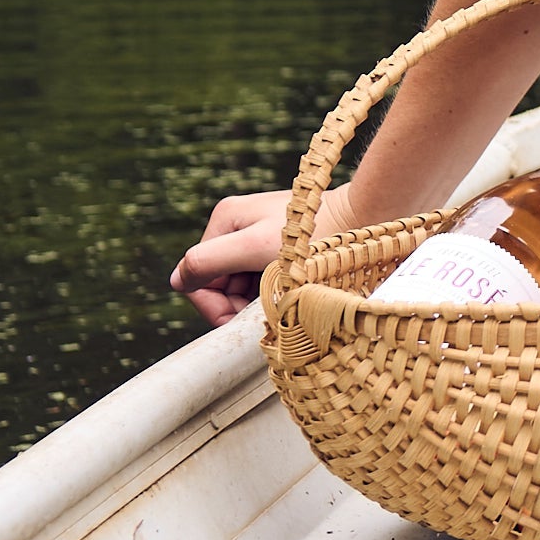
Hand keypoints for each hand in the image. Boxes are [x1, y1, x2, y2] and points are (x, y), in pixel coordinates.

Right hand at [171, 182, 345, 327]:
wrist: (363, 218)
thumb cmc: (314, 234)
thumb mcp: (256, 249)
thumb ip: (211, 262)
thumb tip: (176, 280)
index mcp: (225, 220)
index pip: (197, 275)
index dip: (213, 305)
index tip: (238, 321)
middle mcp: (236, 225)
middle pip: (217, 281)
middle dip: (234, 304)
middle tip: (263, 315)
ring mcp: (255, 236)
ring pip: (238, 284)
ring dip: (253, 301)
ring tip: (281, 302)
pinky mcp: (275, 247)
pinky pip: (259, 279)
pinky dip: (268, 293)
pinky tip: (287, 295)